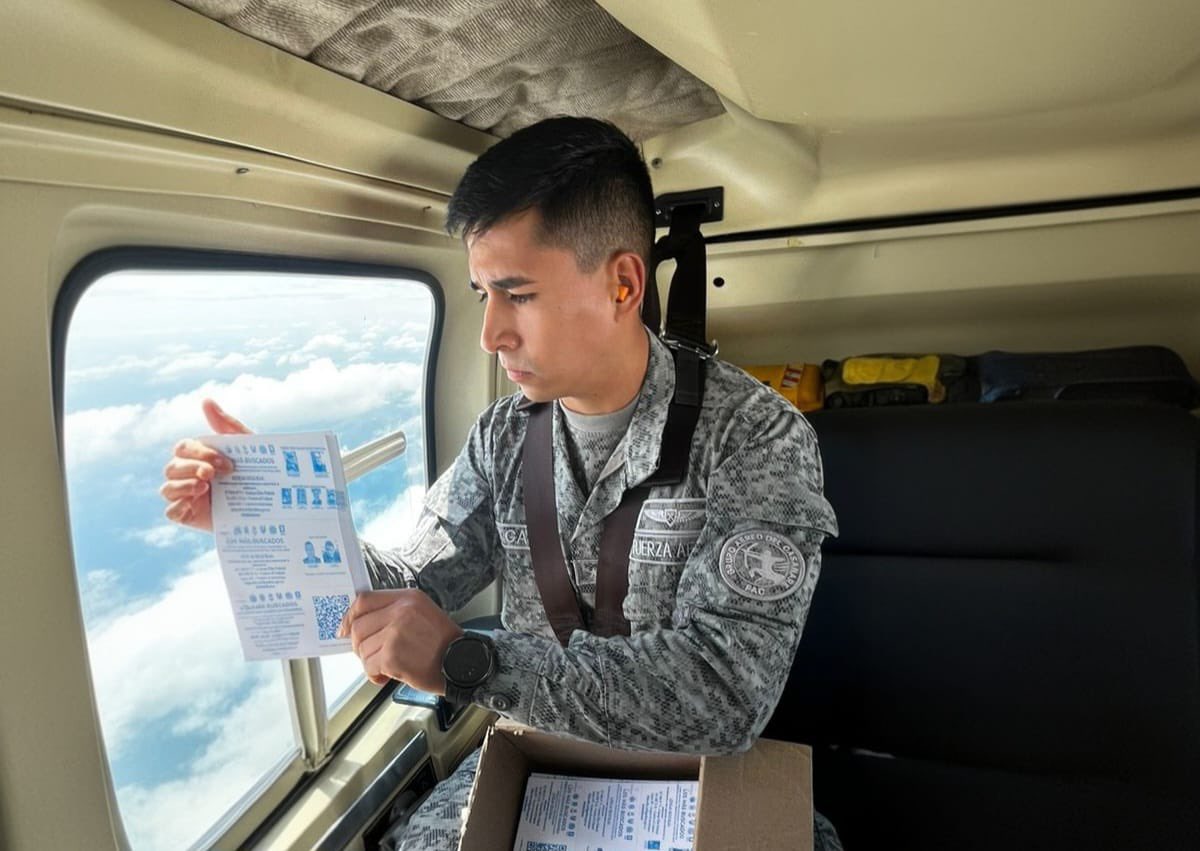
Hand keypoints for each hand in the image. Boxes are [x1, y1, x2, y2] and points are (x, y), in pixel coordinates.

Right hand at [160, 399, 250, 531]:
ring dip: (182, 486)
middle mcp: (188, 475)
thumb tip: (206, 401)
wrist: (272, 507)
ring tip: (203, 487)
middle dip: (192, 468)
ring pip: (167, 489)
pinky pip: (170, 512)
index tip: (226, 463)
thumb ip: (227, 425)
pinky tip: (192, 504)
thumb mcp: (247, 448)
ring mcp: (187, 497)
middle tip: (214, 474)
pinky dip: (177, 507)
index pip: (184, 448)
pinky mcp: (189, 516)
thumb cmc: (257, 473)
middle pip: (172, 467)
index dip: (200, 453)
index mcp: (198, 457)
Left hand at [338, 590, 463, 690]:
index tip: (345, 628)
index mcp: (408, 598)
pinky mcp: (392, 655)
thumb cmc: (443, 643)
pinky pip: (369, 666)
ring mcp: (396, 633)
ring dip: (370, 662)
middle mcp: (401, 612)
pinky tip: (389, 675)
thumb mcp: (422, 613)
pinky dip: (375, 675)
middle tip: (371, 655)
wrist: (462, 663)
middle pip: (358, 626)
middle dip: (359, 645)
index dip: (349, 616)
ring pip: (362, 649)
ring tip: (388, 666)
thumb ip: (393, 612)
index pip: (364, 600)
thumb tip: (358, 624)